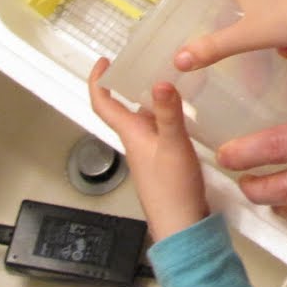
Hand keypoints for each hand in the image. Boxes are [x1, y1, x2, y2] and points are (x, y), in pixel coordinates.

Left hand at [88, 59, 209, 240]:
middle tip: (142, 62)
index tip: (104, 61)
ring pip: (144, 119)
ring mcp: (150, 152)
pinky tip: (187, 113)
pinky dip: (167, 115)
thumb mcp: (173, 146)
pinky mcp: (165, 161)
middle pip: (124, 109)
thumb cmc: (173, 190)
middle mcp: (136, 141)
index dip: (99, 81)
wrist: (181, 225)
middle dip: (128, 84)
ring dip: (150, 99)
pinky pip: (160, 130)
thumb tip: (160, 82)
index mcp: (131, 135)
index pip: (104, 104)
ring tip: (168, 79)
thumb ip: (168, 114)